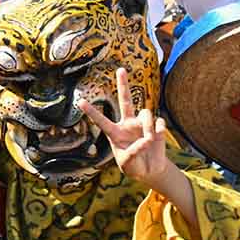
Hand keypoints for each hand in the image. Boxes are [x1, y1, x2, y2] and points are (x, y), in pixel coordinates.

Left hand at [78, 68, 170, 186]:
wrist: (150, 170)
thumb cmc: (133, 166)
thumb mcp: (128, 164)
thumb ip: (134, 152)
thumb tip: (146, 139)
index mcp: (115, 133)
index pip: (101, 121)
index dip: (91, 112)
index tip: (80, 101)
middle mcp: (127, 124)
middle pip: (125, 100)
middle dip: (123, 84)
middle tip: (121, 69)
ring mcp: (142, 124)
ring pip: (146, 113)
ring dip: (148, 126)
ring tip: (149, 140)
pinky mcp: (157, 126)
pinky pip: (159, 122)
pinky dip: (159, 131)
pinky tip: (158, 139)